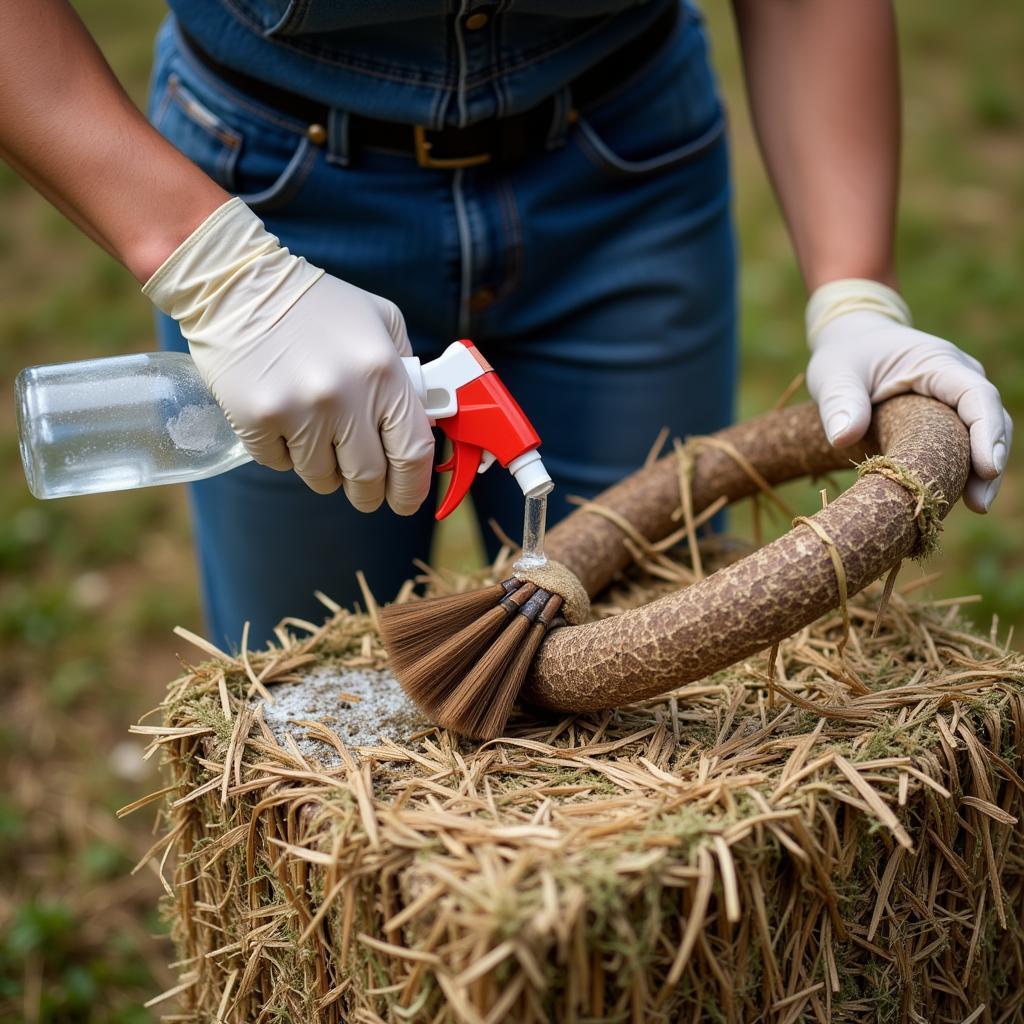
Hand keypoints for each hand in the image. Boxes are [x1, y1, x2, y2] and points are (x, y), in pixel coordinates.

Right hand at [143, 199, 433, 513]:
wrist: (239, 284)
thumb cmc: (316, 304)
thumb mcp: (381, 320)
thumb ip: (406, 371)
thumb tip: (422, 423)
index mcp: (384, 371)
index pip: (413, 451)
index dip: (413, 487)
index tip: (407, 500)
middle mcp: (345, 396)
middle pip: (368, 477)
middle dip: (369, 493)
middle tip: (364, 492)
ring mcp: (299, 410)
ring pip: (322, 477)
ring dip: (325, 471)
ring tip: (316, 440)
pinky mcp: (258, 419)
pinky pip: (280, 463)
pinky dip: (285, 454)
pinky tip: (283, 422)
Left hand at [807, 310, 1011, 513]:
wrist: (851, 342)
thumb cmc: (845, 354)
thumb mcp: (834, 373)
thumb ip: (840, 401)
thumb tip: (843, 438)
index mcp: (936, 361)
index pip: (976, 395)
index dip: (986, 432)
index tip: (987, 469)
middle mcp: (958, 377)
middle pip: (990, 419)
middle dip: (990, 461)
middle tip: (980, 503)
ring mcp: (956, 397)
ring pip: (983, 434)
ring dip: (981, 470)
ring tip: (975, 505)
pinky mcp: (948, 415)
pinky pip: (964, 441)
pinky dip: (962, 467)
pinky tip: (951, 494)